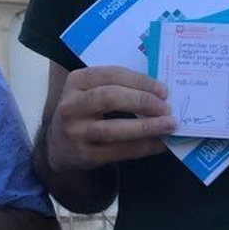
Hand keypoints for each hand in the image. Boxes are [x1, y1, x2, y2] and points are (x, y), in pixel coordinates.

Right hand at [46, 66, 176, 172]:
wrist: (59, 147)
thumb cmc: (85, 112)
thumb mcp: (90, 91)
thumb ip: (118, 86)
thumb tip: (160, 92)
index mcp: (76, 81)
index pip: (111, 75)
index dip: (139, 81)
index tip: (163, 90)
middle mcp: (71, 105)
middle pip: (110, 98)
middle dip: (142, 101)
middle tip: (166, 107)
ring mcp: (76, 132)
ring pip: (114, 128)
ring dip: (146, 126)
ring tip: (169, 125)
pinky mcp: (85, 155)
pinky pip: (120, 150)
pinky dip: (144, 146)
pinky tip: (160, 143)